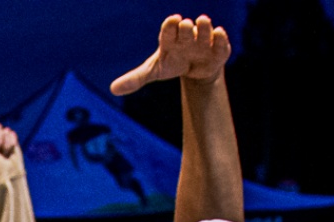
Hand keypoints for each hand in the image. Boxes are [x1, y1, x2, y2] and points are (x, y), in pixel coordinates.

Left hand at [110, 13, 231, 95]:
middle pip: (186, 28)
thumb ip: (135, 78)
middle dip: (185, 27)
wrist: (194, 71)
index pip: (168, 29)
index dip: (170, 25)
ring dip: (204, 26)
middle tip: (185, 26)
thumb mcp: (153, 71)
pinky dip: (220, 38)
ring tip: (202, 22)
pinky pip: (220, 41)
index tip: (173, 20)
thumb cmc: (172, 64)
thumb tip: (113, 89)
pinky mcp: (218, 49)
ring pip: (204, 29)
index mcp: (170, 39)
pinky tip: (218, 34)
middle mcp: (187, 36)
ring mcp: (203, 41)